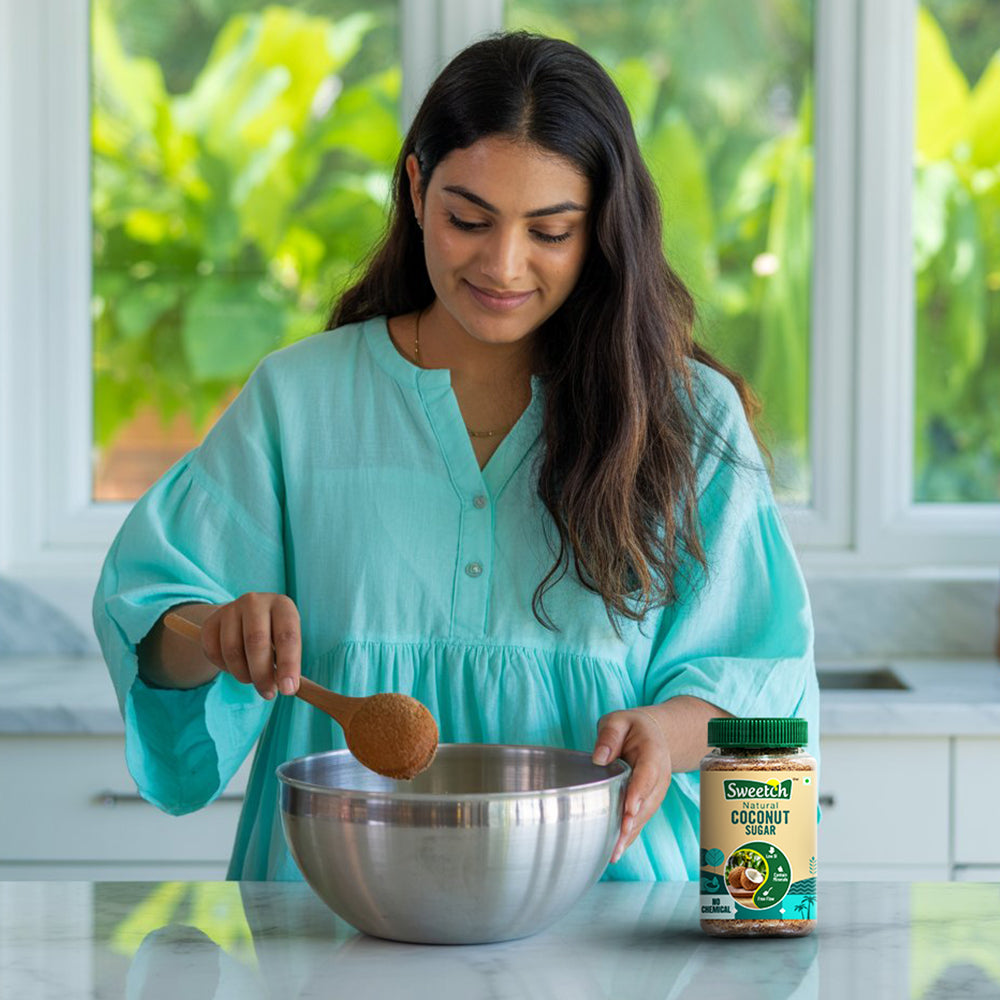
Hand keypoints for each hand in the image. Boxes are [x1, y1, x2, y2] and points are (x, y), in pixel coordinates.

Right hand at [200, 593, 301, 699]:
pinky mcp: (210, 621)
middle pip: (256, 642)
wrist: (243, 619)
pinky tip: (235, 667)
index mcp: (282, 605)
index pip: (287, 636)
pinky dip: (224, 668)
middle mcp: (256, 602)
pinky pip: (213, 652)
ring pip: (233, 650)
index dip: (288, 665)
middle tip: (268, 694)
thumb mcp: (287, 644)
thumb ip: (289, 665)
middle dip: (263, 675)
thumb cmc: (273, 636)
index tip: (288, 690)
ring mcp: (230, 609)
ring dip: (243, 674)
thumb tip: (288, 688)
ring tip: (252, 679)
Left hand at [592, 707, 672, 863]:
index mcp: (653, 752)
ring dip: (630, 834)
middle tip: (617, 841)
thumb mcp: (619, 720)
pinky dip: (629, 835)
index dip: (639, 793)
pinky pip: (640, 820)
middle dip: (632, 822)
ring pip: (645, 815)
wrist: (653, 735)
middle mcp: (659, 776)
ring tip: (614, 852)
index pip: (647, 775)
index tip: (629, 810)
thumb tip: (599, 758)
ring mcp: (656, 792)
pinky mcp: (648, 802)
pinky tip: (616, 851)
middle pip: (648, 802)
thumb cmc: (631, 728)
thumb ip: (609, 735)